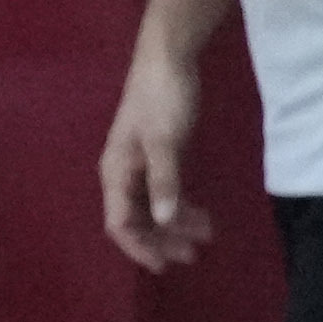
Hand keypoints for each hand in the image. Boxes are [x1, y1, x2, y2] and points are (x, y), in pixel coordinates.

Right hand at [99, 42, 211, 272]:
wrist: (168, 57)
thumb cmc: (162, 98)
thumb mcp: (166, 141)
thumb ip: (165, 181)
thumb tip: (165, 220)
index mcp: (116, 173)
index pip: (120, 223)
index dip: (140, 247)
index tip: (166, 264)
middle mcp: (124, 175)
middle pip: (136, 220)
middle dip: (162, 240)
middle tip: (194, 254)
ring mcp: (141, 166)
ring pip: (153, 208)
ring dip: (175, 226)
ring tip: (206, 235)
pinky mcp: (159, 157)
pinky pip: (165, 193)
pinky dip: (181, 207)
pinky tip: (200, 214)